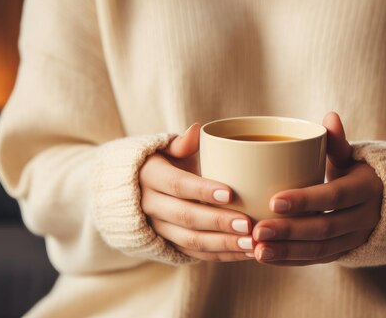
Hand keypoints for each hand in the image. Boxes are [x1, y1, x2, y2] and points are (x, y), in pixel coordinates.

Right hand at [139, 123, 254, 261]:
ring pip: (190, 240)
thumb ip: (182, 143)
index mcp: (151, 176)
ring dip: (222, 244)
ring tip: (251, 243)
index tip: (230, 193)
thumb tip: (197, 129)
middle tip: (247, 224)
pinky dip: (221, 255)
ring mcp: (158, 228)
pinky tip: (246, 252)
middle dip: (218, 222)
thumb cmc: (162, 163)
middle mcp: (150, 205)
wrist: (134, 190)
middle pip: (185, 216)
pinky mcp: (168, 245)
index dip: (202, 191)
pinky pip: (195, 254)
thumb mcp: (165, 149)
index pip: (177, 184)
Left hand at [251, 111, 382, 265]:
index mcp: (365, 188)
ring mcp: (355, 239)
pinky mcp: (344, 253)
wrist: (385, 202)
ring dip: (286, 252)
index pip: (333, 196)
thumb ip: (338, 141)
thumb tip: (330, 116)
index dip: (305, 200)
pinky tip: (266, 258)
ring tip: (256, 250)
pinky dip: (291, 261)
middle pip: (324, 227)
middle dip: (289, 231)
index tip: (273, 201)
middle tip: (257, 231)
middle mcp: (364, 217)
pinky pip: (317, 260)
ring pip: (320, 250)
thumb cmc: (356, 172)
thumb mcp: (352, 156)